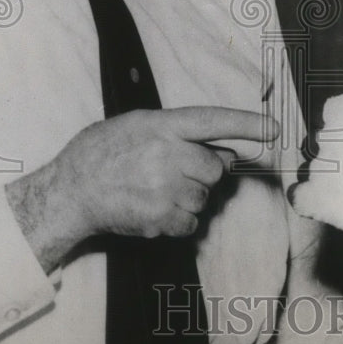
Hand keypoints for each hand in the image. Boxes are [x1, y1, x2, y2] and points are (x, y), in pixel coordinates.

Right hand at [50, 106, 278, 240]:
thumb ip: (181, 133)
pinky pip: (191, 222)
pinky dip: (178, 220)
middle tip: (173, 171)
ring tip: (155, 189)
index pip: (213, 121)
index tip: (274, 128)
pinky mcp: (160, 218)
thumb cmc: (102, 152)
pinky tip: (153, 208)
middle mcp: (168, 155)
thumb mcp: (139, 125)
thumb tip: (223, 153)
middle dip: (202, 172)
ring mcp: (165, 188)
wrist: (69, 191)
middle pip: (215, 168)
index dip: (246, 124)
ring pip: (204, 197)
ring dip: (189, 197)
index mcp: (163, 125)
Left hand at [289, 94, 342, 272]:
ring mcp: (322, 166)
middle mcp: (329, 134)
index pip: (333, 109)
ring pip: (310, 167)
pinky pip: (299, 196)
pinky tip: (329, 206)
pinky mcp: (321, 197)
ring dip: (326, 176)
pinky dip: (309, 200)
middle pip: (321, 139)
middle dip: (336, 152)